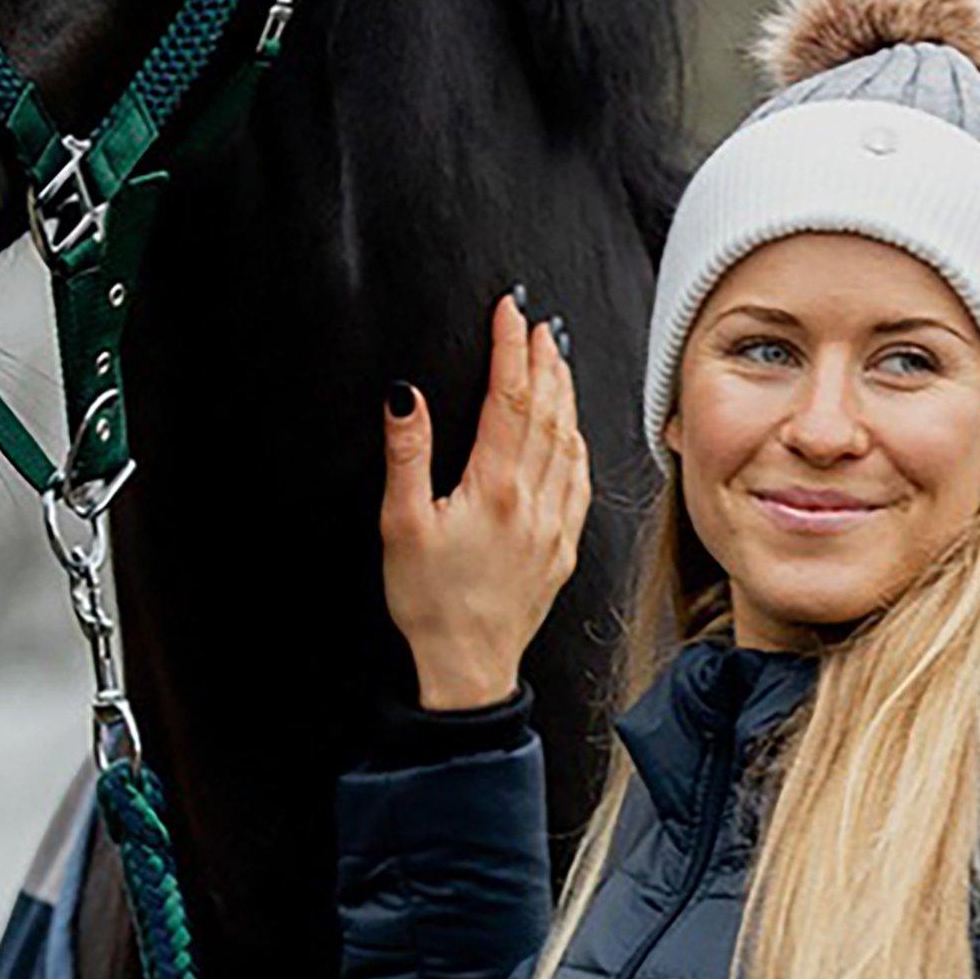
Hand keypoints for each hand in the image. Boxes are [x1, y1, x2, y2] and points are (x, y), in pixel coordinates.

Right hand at [381, 290, 588, 713]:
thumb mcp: (400, 524)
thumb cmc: (430, 603)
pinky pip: (578, 481)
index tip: (510, 313)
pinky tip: (571, 431)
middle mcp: (532, 500)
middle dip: (543, 361)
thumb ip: (408, 454)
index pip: (508, 398)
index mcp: (494, 488)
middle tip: (539, 325)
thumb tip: (406, 396)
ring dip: (564, 395)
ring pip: (568, 442)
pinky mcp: (561, 547)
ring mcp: (553, 524)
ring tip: (557, 360)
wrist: (468, 665)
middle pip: (546, 412)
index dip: (510, 348)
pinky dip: (576, 443)